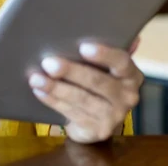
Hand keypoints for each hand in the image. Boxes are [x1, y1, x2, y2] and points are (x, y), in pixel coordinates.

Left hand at [28, 40, 143, 143]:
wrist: (96, 120)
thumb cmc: (97, 82)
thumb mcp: (105, 67)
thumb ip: (110, 49)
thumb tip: (131, 35)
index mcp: (131, 75)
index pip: (122, 62)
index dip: (104, 55)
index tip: (83, 47)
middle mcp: (127, 97)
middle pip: (97, 81)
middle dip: (71, 71)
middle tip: (48, 62)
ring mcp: (113, 116)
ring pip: (81, 99)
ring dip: (56, 88)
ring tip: (36, 78)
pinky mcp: (97, 131)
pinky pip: (71, 113)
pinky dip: (53, 101)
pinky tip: (39, 91)